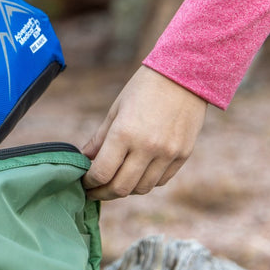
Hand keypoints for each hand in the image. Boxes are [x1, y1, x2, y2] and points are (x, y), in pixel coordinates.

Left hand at [81, 66, 207, 200]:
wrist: (185, 75)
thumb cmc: (144, 88)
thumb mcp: (116, 110)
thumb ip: (100, 139)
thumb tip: (83, 159)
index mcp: (124, 133)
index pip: (101, 173)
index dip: (89, 183)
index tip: (84, 183)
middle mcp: (147, 147)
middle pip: (120, 188)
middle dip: (103, 194)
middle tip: (93, 192)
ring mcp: (167, 154)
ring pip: (142, 188)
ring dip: (125, 190)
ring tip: (114, 183)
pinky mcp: (183, 155)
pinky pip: (160, 181)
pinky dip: (145, 183)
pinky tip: (136, 175)